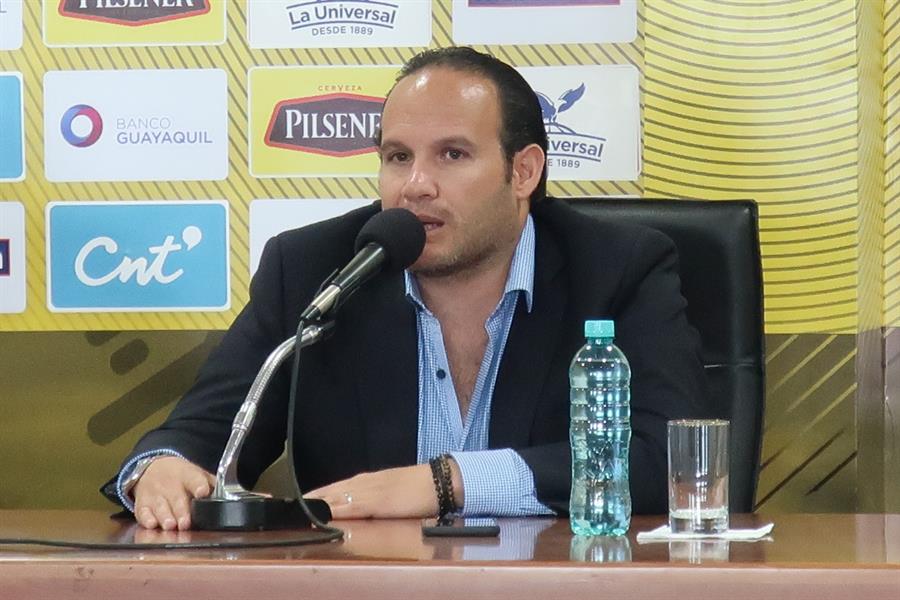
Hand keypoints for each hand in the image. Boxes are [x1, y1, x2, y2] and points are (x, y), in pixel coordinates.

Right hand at [132, 456, 214, 530]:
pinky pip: (142, 512)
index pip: (194, 479)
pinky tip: (151, 524)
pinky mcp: (142, 503)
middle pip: (176, 498)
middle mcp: (170, 484)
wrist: (153, 467)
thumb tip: (227, 497)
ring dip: (165, 516)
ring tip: (170, 525)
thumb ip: (211, 484)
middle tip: (185, 523)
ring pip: (160, 506)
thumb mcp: (197, 474)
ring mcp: (155, 494)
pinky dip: (146, 519)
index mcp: (187, 475)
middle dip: (181, 511)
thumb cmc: (181, 476)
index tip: (203, 492)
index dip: (199, 485)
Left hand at [305, 461, 462, 518]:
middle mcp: (364, 483)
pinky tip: (324, 512)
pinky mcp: (378, 501)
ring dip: (319, 502)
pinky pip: (352, 505)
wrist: (439, 482)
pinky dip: (336, 508)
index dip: (316, 494)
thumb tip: (352, 507)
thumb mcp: (390, 492)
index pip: (334, 488)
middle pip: (331, 491)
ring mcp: (370, 491)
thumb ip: (372, 496)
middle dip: (312, 498)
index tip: (297, 500)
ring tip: (300, 507)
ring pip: (337, 496)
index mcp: (366, 481)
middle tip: (290, 504)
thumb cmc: (417, 489)